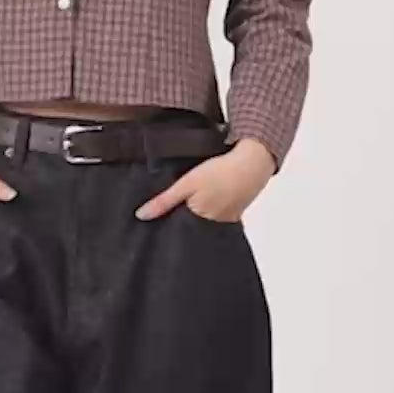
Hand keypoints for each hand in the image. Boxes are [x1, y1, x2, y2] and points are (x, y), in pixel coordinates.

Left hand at [133, 137, 274, 222]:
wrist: (252, 164)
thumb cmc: (220, 172)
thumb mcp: (186, 183)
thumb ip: (164, 201)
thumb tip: (141, 216)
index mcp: (197, 220)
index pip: (176, 229)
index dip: (167, 224)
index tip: (156, 221)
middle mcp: (212, 226)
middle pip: (189, 228)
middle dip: (181, 222)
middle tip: (175, 209)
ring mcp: (225, 222)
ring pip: (203, 224)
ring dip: (197, 217)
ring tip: (192, 203)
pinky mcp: (234, 216)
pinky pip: (217, 219)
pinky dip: (211, 213)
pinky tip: (208, 201)